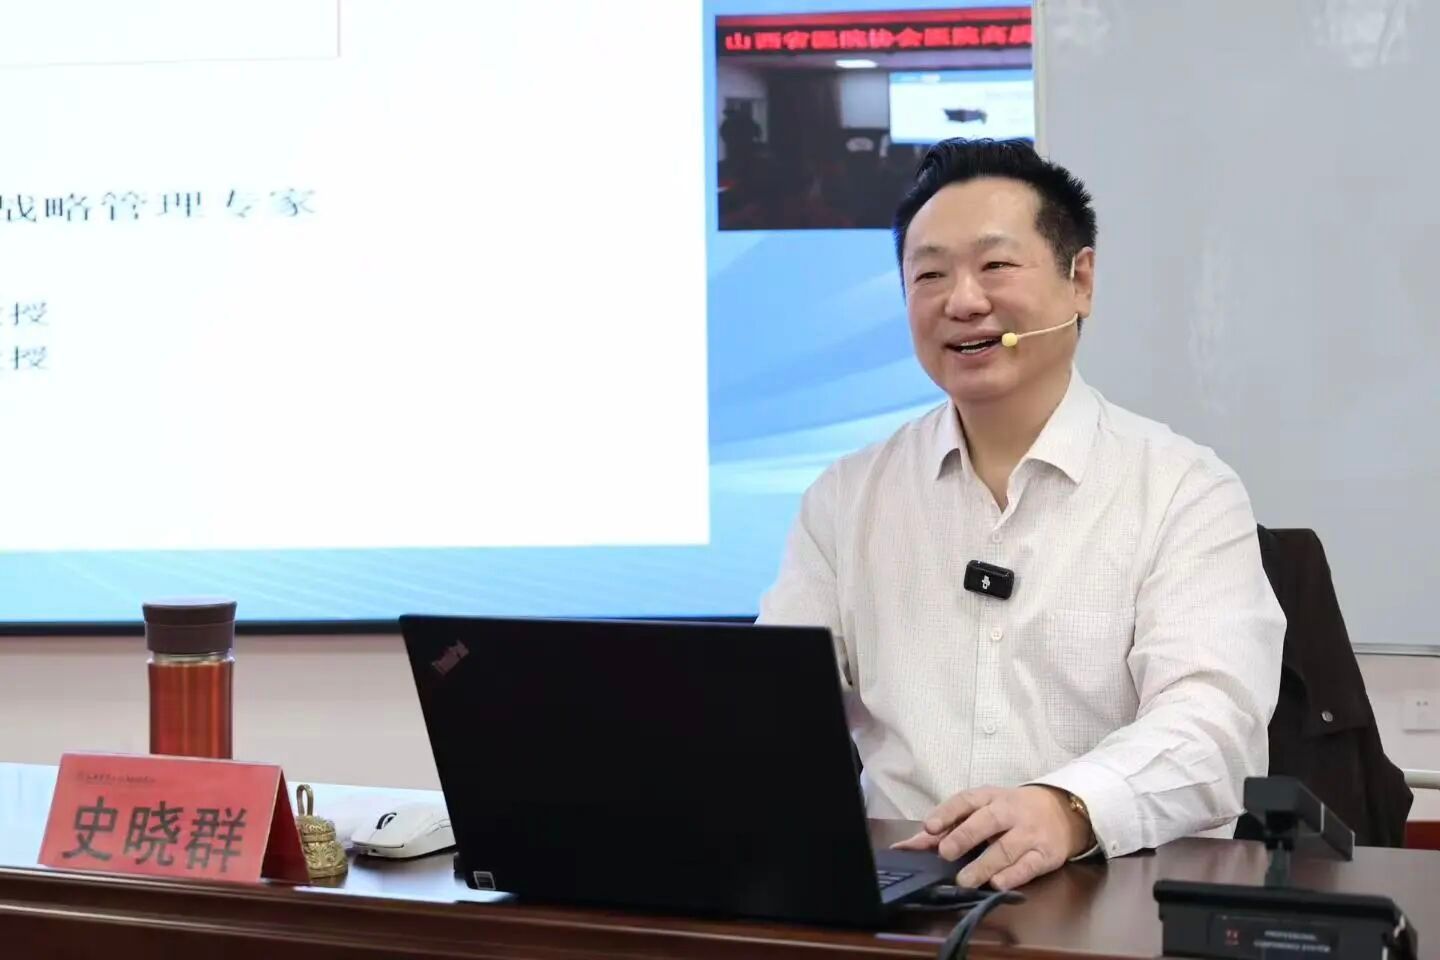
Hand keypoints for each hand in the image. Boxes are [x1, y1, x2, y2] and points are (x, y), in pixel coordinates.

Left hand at [891, 785, 1092, 890]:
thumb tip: (909, 846)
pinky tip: (997, 884)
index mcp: (989, 797)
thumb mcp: (982, 810)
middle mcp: (1009, 812)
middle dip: (965, 836)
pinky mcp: (1046, 854)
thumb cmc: (1011, 812)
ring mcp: (1029, 833)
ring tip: (964, 880)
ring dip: (984, 864)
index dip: (947, 812)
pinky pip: (1029, 865)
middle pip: (986, 821)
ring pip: (1006, 848)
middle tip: (945, 853)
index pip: (966, 800)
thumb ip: (948, 827)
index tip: (929, 827)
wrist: (1064, 811)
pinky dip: (1013, 875)